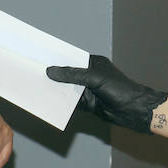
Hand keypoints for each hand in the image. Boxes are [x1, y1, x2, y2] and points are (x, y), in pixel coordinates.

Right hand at [46, 54, 167, 132]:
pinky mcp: (87, 104)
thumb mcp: (95, 78)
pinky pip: (70, 103)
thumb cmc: (121, 89)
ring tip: (35, 87)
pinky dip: (60, 103)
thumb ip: (73, 75)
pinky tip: (47, 101)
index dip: (56, 58)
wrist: (134, 111)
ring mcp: (87, 90)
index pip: (71, 58)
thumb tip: (52, 71)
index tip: (40, 56)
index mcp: (93, 63)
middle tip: (32, 72)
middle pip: (66, 74)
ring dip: (54, 89)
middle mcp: (89, 75)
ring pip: (67, 89)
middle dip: (52, 74)